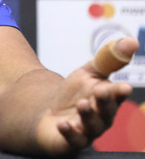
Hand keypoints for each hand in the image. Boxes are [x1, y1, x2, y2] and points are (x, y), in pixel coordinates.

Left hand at [36, 37, 138, 154]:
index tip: (123, 87)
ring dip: (88, 115)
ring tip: (82, 104)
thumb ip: (107, 60)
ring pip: (92, 126)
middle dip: (104, 101)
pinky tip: (63, 124)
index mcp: (108, 100)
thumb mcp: (88, 74)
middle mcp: (102, 118)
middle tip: (100, 91)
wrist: (49, 115)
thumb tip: (132, 41)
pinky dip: (69, 132)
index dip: (119, 92)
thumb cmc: (74, 94)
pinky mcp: (71, 141)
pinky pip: (72, 139)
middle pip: (107, 111)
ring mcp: (87, 131)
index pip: (117, 95)